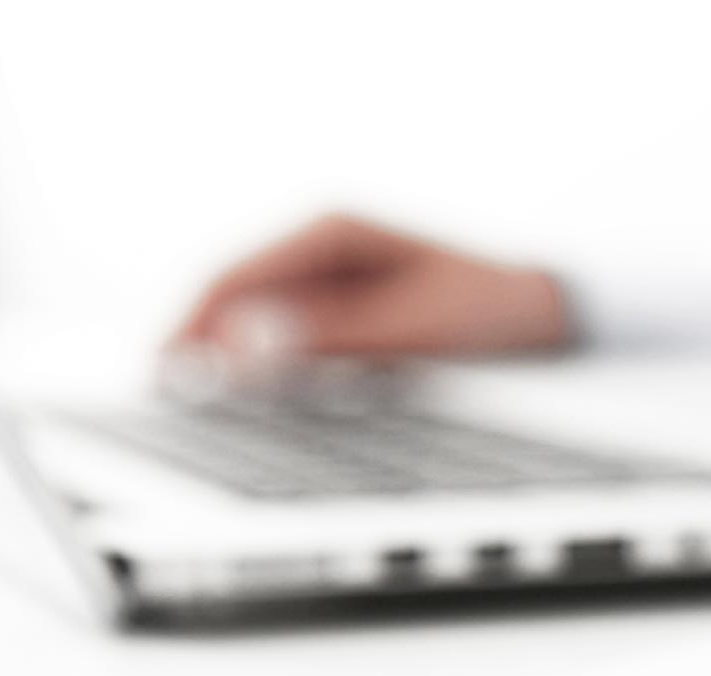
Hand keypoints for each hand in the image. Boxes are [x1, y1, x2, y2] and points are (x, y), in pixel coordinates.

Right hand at [166, 213, 569, 391]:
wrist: (547, 316)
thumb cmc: (491, 312)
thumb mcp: (411, 328)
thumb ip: (328, 336)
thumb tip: (243, 344)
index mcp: (331, 228)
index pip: (232, 275)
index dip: (189, 326)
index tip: (163, 372)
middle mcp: (322, 245)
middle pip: (233, 297)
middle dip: (197, 347)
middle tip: (167, 403)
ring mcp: (329, 277)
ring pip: (254, 321)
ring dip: (227, 361)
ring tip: (200, 411)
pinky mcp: (341, 310)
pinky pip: (286, 338)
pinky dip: (265, 368)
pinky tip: (252, 403)